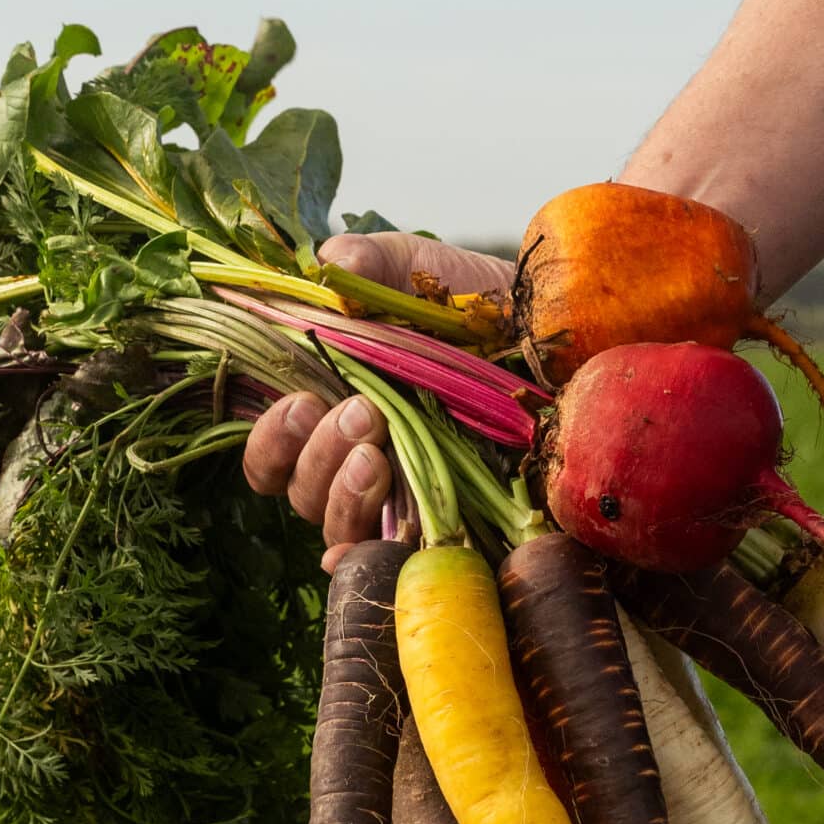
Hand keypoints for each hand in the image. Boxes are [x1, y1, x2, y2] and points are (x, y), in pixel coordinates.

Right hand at [242, 231, 514, 569]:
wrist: (552, 335)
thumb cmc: (477, 308)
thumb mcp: (422, 273)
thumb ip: (371, 264)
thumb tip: (329, 262)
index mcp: (331, 411)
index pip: (273, 454)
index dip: (271, 440)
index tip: (301, 401)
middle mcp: (355, 464)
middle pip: (301, 491)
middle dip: (318, 455)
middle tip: (362, 413)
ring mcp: (400, 500)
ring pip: (337, 526)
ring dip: (345, 494)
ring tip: (378, 453)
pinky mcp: (445, 523)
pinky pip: (391, 560)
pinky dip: (375, 557)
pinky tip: (389, 538)